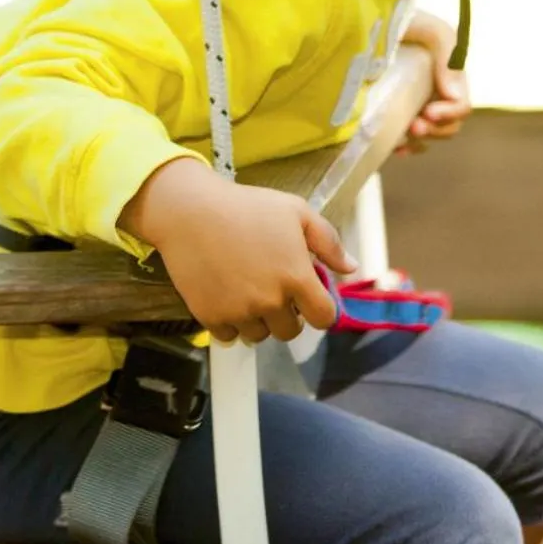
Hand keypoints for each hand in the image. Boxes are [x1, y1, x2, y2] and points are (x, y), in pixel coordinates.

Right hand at [119, 158, 356, 343]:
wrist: (190, 212)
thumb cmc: (247, 206)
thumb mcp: (296, 211)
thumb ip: (328, 242)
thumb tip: (351, 267)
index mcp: (296, 278)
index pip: (324, 318)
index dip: (321, 310)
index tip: (310, 299)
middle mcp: (270, 302)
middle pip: (290, 332)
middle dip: (288, 315)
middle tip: (274, 288)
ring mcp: (239, 312)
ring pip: (259, 335)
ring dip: (258, 320)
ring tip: (248, 289)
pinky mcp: (210, 317)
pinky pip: (229, 336)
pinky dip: (231, 323)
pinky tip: (227, 296)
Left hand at [396, 9, 471, 155]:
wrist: (355, 16)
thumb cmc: (392, 16)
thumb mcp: (424, 25)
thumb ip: (447, 49)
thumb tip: (455, 94)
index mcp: (448, 71)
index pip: (460, 104)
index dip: (450, 114)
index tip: (428, 113)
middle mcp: (434, 88)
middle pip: (448, 125)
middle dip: (435, 130)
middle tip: (413, 127)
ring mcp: (413, 100)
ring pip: (428, 134)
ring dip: (420, 142)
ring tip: (401, 140)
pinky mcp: (392, 109)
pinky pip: (407, 137)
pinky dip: (405, 146)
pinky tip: (394, 148)